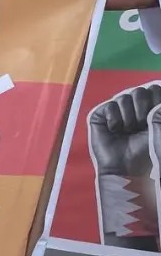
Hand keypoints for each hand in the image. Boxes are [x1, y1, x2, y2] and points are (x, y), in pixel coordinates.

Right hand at [89, 84, 160, 246]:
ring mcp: (116, 108)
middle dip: (144, 110)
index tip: (154, 119)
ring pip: (126, 96)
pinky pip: (111, 105)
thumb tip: (155, 89)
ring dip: (130, 118)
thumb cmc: (147, 149)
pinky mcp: (100, 115)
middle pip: (142, 90)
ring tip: (128, 132)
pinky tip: (116, 131)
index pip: (156, 88)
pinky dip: (116, 120)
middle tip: (140, 127)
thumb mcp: (159, 126)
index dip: (157, 101)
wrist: (127, 166)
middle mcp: (133, 104)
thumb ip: (159, 108)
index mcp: (149, 104)